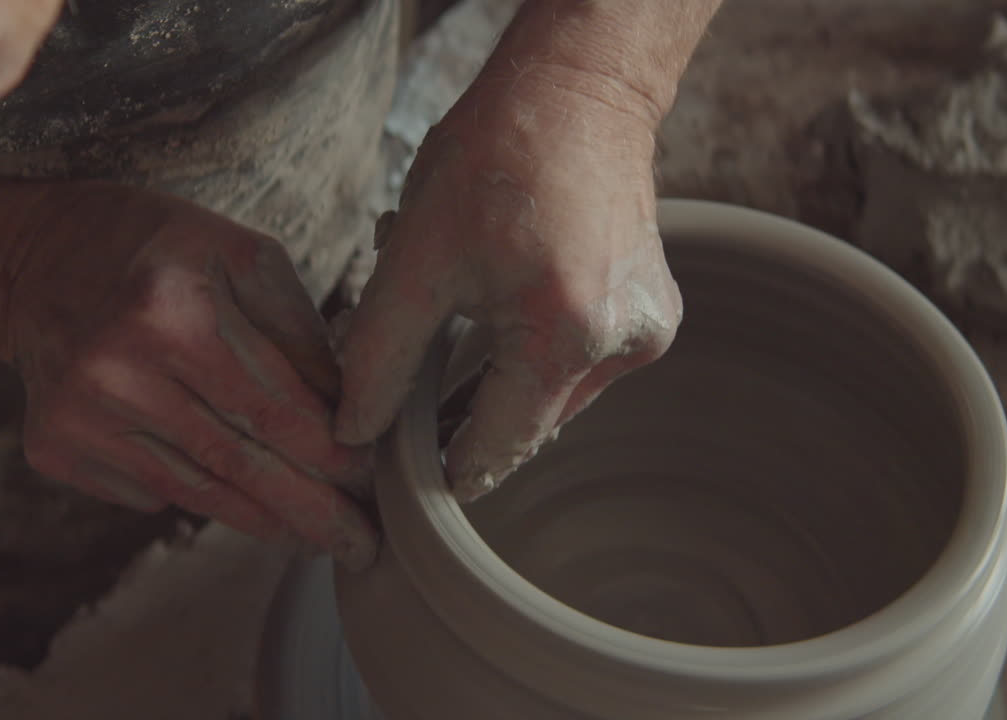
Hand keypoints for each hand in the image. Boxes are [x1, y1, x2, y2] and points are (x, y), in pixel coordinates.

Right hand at [0, 182, 376, 567]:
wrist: (27, 257)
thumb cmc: (152, 245)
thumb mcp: (237, 253)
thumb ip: (295, 329)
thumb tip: (344, 411)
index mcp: (170, 313)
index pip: (270, 405)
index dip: (329, 453)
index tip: (372, 483)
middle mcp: (116, 371)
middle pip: (237, 461)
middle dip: (310, 510)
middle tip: (359, 544)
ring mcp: (78, 416)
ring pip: (196, 490)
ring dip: (263, 521)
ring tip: (314, 540)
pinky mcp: (53, 446)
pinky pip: (147, 492)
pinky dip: (198, 497)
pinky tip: (239, 504)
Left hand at [336, 71, 681, 501]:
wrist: (579, 92)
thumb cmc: (497, 158)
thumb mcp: (415, 257)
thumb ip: (379, 354)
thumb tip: (354, 430)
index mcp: (566, 334)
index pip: (500, 444)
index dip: (448, 469)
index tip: (406, 483)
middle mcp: (624, 345)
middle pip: (529, 424)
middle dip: (466, 417)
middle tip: (410, 396)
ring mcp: (647, 333)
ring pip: (553, 398)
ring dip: (499, 383)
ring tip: (459, 322)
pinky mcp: (652, 317)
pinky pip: (579, 366)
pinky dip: (532, 355)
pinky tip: (498, 309)